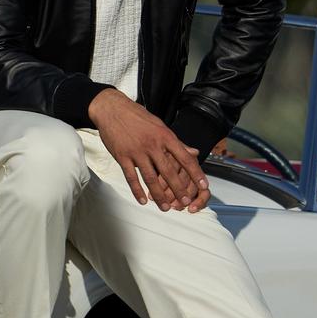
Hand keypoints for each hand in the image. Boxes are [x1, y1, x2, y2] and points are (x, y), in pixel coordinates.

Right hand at [88, 90, 210, 212]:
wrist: (113, 110)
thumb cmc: (138, 117)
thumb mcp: (160, 126)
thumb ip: (176, 142)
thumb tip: (194, 152)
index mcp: (165, 136)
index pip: (184, 157)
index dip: (195, 172)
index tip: (203, 185)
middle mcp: (153, 145)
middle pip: (169, 171)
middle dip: (178, 189)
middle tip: (184, 202)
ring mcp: (137, 152)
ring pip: (150, 178)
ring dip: (159, 195)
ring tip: (165, 207)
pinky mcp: (123, 157)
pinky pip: (131, 177)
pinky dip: (137, 191)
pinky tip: (143, 200)